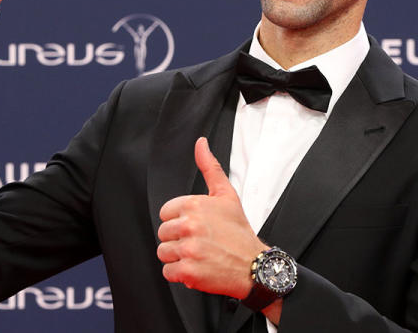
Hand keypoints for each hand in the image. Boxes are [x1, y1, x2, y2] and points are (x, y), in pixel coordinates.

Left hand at [157, 137, 267, 298]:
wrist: (254, 265)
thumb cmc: (239, 232)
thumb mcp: (226, 195)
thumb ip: (209, 167)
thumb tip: (200, 143)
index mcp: (194, 205)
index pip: (165, 213)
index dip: (180, 221)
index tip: (196, 226)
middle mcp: (189, 226)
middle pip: (163, 233)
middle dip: (179, 239)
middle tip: (200, 242)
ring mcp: (188, 249)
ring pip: (163, 252)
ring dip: (178, 257)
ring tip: (198, 255)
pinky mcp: (188, 271)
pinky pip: (168, 272)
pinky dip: (180, 274)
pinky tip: (197, 268)